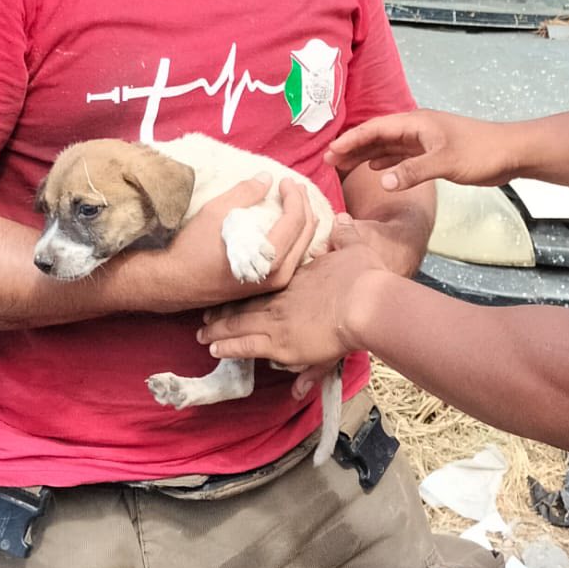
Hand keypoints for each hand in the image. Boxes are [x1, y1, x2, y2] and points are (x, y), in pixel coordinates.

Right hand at [154, 177, 315, 312]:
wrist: (174, 283)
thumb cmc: (194, 248)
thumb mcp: (216, 212)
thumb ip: (245, 192)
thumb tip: (267, 177)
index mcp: (270, 257)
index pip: (296, 220)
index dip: (294, 196)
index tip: (284, 180)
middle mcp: (278, 274)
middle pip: (306, 234)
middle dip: (303, 205)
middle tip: (295, 187)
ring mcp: (274, 283)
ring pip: (302, 248)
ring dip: (302, 221)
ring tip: (297, 202)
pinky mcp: (267, 286)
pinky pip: (293, 258)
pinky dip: (296, 238)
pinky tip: (291, 226)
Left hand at [198, 216, 385, 363]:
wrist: (365, 305)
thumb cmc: (363, 278)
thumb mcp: (356, 249)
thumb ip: (346, 235)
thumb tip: (341, 217)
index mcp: (296, 279)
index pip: (265, 282)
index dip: (247, 285)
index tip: (232, 285)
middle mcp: (281, 300)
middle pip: (245, 303)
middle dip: (224, 308)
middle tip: (205, 312)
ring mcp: (277, 323)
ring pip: (239, 325)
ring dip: (220, 329)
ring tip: (203, 333)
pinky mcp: (280, 345)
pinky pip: (247, 346)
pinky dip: (230, 347)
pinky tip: (216, 349)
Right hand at [325, 109, 516, 191]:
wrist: (511, 152)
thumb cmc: (481, 152)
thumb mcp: (446, 162)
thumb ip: (414, 171)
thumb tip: (384, 181)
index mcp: (416, 123)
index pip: (375, 128)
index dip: (351, 139)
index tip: (330, 152)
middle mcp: (417, 128)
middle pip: (377, 135)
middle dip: (353, 147)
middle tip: (328, 161)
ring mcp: (425, 140)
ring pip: (388, 145)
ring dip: (366, 154)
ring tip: (344, 166)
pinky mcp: (434, 152)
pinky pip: (402, 154)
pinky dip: (387, 161)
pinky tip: (377, 169)